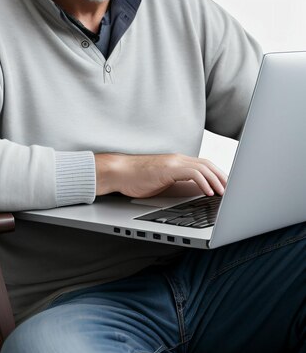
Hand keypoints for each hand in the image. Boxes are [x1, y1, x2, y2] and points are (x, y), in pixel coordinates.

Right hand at [95, 153, 226, 198]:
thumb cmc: (136, 178)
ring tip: (224, 193)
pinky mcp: (169, 168)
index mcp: (178, 162)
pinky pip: (193, 173)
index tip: (227, 186)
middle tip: (233, 190)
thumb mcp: (162, 181)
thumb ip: (178, 183)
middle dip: (223, 177)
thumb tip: (193, 191)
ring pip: (204, 168)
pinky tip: (208, 192)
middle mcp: (178, 159)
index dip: (218, 175)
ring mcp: (174, 162)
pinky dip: (204, 182)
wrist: (119, 172)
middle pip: (208, 165)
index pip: (204, 165)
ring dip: (217, 181)